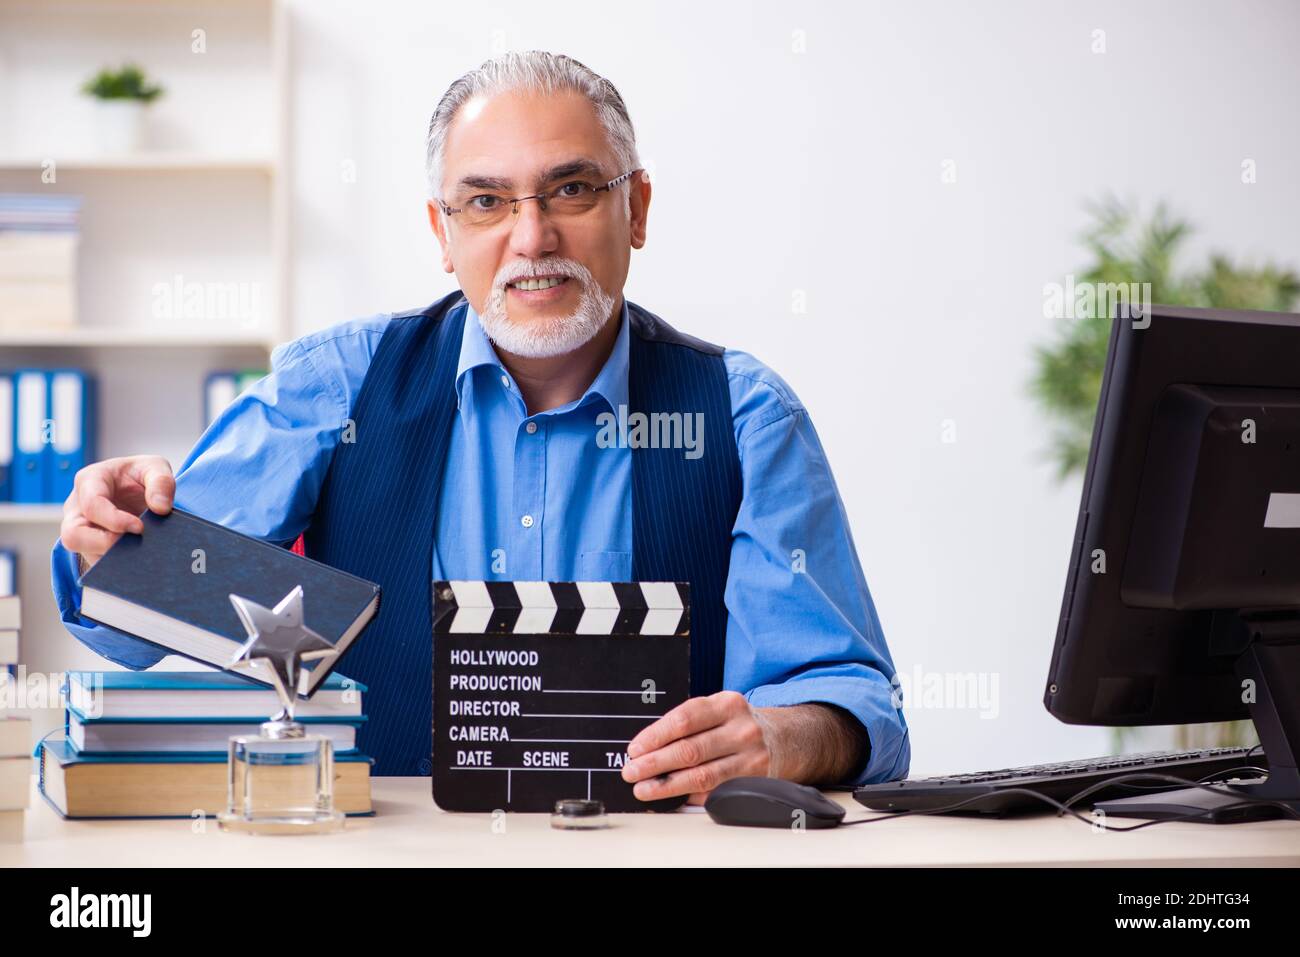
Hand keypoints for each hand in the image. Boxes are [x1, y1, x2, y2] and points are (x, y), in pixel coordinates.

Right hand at [60, 455, 174, 567]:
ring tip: (137, 556)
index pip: (92, 504)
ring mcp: (81, 528)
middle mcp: (78, 507)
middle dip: (101, 544)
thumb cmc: (140, 475)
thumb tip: (161, 508)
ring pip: (81, 553)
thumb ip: (161, 482)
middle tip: (132, 545)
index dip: (114, 520)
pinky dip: (115, 567)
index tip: (140, 528)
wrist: (141, 488)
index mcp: (91, 481)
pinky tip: (137, 565)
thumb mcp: (155, 467)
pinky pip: (96, 561)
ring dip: (108, 558)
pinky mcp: (90, 545)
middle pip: (73, 534)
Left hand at [621, 691, 776, 804]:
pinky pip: (715, 792)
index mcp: (727, 704)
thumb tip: (646, 747)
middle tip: (632, 771)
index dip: (655, 736)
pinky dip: (690, 796)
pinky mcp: (753, 782)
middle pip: (690, 750)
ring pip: (701, 776)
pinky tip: (672, 797)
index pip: (684, 719)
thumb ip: (687, 722)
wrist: (782, 739)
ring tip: (644, 789)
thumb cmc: (736, 725)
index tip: (635, 749)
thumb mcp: (718, 710)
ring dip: (667, 785)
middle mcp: (741, 730)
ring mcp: (750, 757)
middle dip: (654, 763)